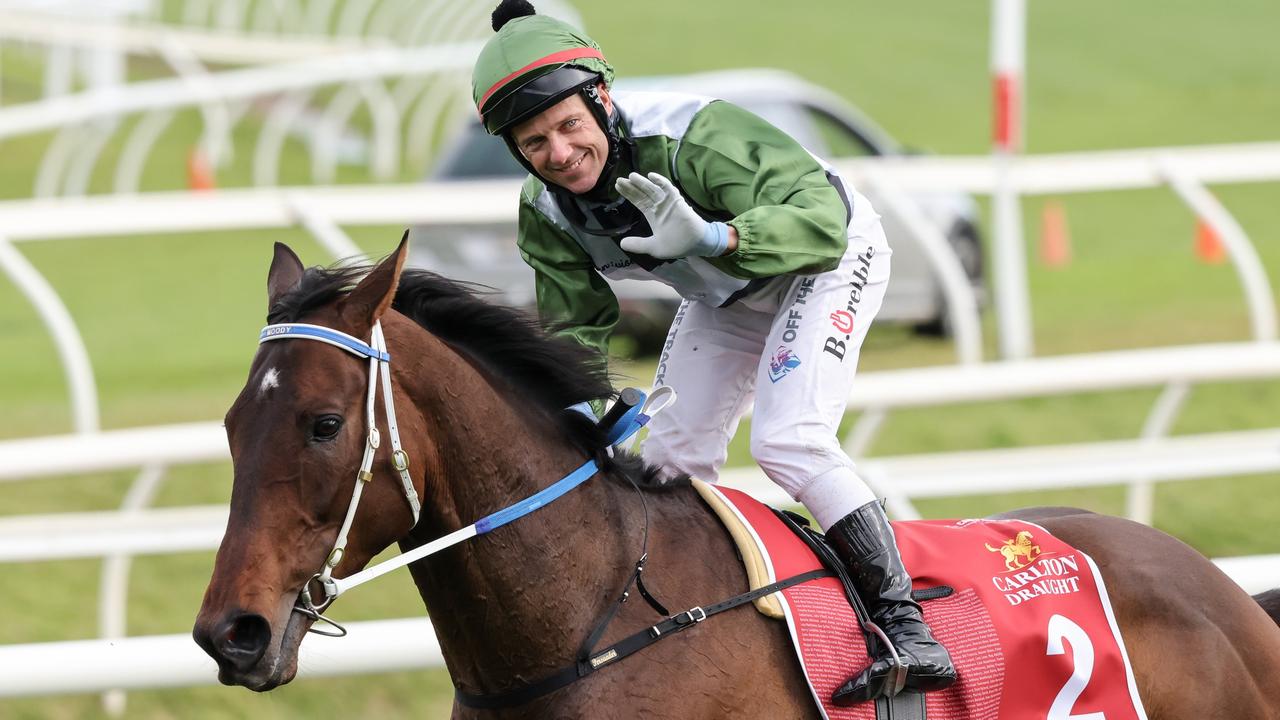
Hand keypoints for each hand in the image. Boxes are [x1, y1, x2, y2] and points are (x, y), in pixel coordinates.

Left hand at [614, 172, 730, 258]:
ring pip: (653, 189)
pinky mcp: (677, 200)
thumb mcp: (654, 247)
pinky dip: (660, 182)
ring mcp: (668, 202)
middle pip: (643, 193)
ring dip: (643, 183)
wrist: (696, 244)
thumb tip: (622, 244)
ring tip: (632, 176)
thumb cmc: (677, 245)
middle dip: (632, 186)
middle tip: (620, 179)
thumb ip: (638, 245)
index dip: (629, 194)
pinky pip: (668, 188)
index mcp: (653, 215)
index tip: (618, 186)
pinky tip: (651, 176)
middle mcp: (659, 206)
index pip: (639, 201)